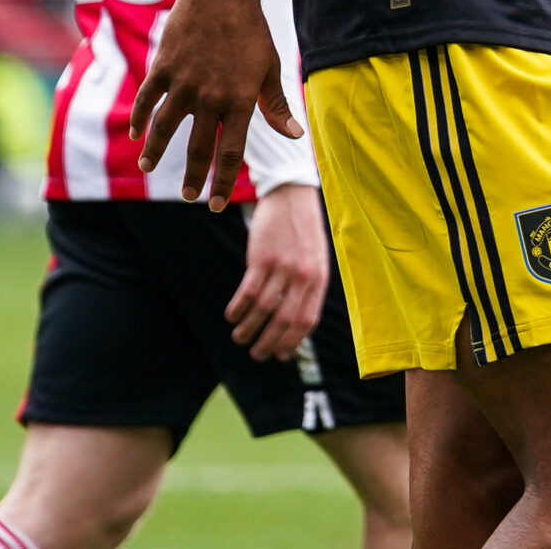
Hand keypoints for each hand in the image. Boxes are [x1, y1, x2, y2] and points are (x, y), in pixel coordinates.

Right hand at [128, 0, 299, 210]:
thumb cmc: (252, 30)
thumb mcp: (271, 68)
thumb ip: (278, 106)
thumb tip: (295, 136)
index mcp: (241, 101)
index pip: (231, 153)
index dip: (223, 182)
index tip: (216, 205)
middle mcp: (211, 97)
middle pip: (199, 149)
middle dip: (193, 178)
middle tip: (188, 196)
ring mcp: (185, 83)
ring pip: (165, 129)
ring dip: (156, 153)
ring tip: (148, 168)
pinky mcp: (165, 66)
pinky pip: (149, 99)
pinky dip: (141, 118)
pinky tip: (138, 133)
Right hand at [227, 182, 329, 361]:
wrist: (292, 194)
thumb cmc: (303, 230)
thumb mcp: (316, 258)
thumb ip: (309, 285)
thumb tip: (298, 318)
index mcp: (319, 279)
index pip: (307, 320)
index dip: (292, 342)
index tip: (280, 356)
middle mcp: (302, 276)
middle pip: (284, 320)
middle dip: (268, 343)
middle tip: (256, 354)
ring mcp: (282, 266)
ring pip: (264, 309)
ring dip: (249, 328)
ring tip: (239, 338)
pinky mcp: (262, 257)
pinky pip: (248, 291)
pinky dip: (238, 308)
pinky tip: (231, 316)